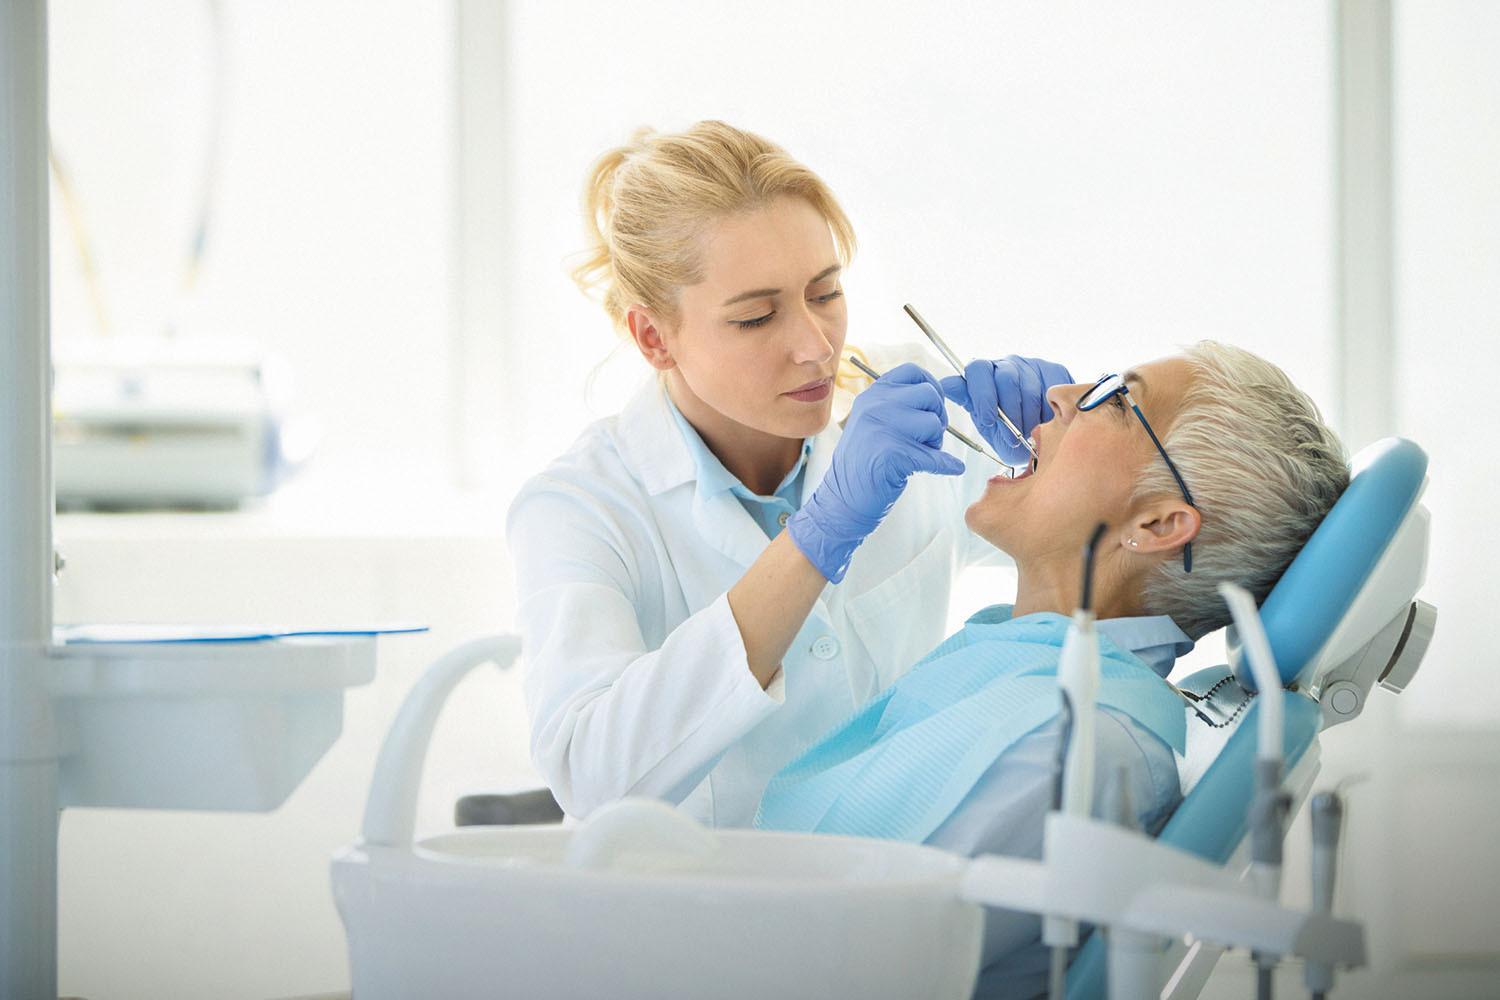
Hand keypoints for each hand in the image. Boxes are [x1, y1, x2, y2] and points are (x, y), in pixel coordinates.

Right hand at [786, 363, 964, 582]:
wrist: (841, 500)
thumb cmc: (863, 463)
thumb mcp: (872, 422)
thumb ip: (897, 404)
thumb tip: (937, 392)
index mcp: (872, 395)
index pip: (913, 371)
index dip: (932, 386)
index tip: (933, 407)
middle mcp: (874, 406)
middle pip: (929, 395)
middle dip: (938, 417)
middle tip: (929, 438)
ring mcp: (880, 428)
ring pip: (933, 423)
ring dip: (936, 442)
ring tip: (921, 455)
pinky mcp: (891, 454)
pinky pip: (933, 455)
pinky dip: (946, 465)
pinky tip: (950, 468)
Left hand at [939, 355, 1073, 464]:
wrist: (1038, 438)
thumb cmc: (1005, 431)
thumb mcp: (984, 423)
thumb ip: (969, 403)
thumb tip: (944, 385)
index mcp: (982, 375)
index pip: (977, 370)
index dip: (983, 395)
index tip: (987, 420)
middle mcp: (1004, 365)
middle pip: (1006, 378)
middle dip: (1009, 412)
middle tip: (1013, 436)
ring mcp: (1030, 365)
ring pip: (1029, 387)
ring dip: (1029, 416)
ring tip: (1029, 434)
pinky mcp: (1053, 370)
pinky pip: (1052, 388)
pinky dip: (1048, 410)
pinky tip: (1045, 422)